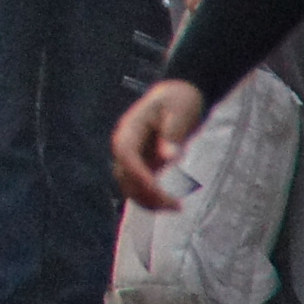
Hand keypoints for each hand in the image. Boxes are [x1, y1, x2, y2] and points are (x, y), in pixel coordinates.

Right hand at [111, 79, 208, 211]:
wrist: (178, 96)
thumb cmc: (179, 100)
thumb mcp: (180, 112)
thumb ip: (173, 133)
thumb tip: (171, 158)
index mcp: (130, 128)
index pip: (126, 155)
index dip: (139, 174)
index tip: (159, 190)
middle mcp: (125, 144)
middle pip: (124, 175)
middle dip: (146, 193)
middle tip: (176, 205)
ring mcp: (132, 156)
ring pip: (128, 185)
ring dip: (147, 201)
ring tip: (176, 207)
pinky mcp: (142, 165)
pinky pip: (139, 187)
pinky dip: (151, 199)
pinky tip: (171, 204)